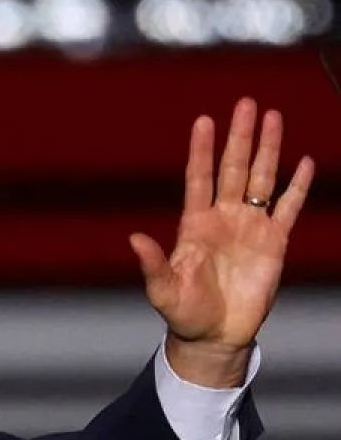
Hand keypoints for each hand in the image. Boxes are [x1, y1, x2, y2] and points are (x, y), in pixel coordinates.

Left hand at [129, 98, 314, 386]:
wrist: (215, 335)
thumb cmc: (184, 312)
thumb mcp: (162, 289)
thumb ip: (152, 263)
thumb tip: (135, 239)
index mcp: (195, 224)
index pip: (199, 177)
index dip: (202, 150)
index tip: (204, 121)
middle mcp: (223, 217)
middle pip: (233, 168)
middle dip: (240, 136)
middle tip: (246, 104)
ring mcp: (250, 227)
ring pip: (261, 178)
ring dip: (268, 149)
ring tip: (272, 117)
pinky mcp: (275, 243)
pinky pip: (288, 208)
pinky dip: (296, 187)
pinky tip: (304, 163)